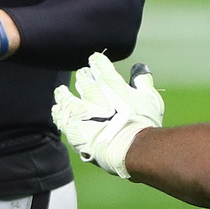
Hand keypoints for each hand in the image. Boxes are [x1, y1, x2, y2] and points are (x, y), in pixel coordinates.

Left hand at [52, 54, 163, 178]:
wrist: (130, 147)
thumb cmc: (143, 123)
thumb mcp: (150, 98)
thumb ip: (143, 82)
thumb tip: (140, 70)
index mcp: (111, 81)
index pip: (99, 62)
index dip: (96, 61)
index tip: (95, 61)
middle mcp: (92, 91)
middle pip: (82, 77)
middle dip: (84, 77)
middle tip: (83, 78)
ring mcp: (80, 107)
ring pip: (66, 95)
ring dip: (64, 93)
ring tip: (62, 91)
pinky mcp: (71, 125)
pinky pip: (60, 114)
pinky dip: (59, 111)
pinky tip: (58, 109)